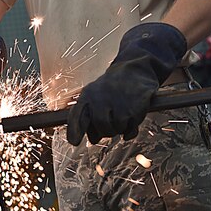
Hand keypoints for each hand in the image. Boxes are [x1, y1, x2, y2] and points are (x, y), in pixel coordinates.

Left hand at [67, 23, 186, 145]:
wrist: (136, 68)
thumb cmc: (114, 86)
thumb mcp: (96, 95)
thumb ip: (90, 116)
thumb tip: (93, 139)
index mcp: (88, 95)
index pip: (78, 116)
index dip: (74, 130)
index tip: (74, 141)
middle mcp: (101, 98)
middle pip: (101, 128)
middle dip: (108, 130)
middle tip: (114, 120)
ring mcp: (118, 102)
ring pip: (117, 130)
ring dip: (121, 127)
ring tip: (124, 111)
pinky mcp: (134, 107)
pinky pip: (131, 129)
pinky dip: (132, 128)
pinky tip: (133, 114)